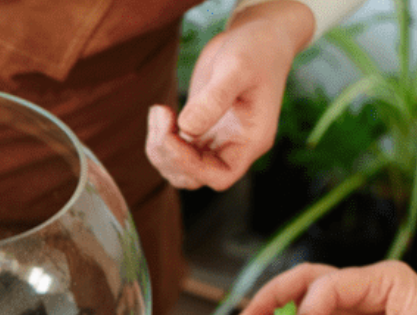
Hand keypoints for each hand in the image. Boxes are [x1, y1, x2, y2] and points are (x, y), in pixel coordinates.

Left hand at [145, 0, 314, 189]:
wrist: (258, 36)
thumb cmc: (256, 50)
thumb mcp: (237, 69)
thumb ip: (214, 100)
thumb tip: (186, 128)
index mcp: (251, 141)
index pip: (220, 176)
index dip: (192, 166)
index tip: (173, 136)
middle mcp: (233, 147)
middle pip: (193, 176)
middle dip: (169, 153)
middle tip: (160, 115)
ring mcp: (215, 140)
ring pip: (179, 168)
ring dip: (159, 147)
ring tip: (158, 111)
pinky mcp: (199, 129)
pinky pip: (174, 151)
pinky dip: (160, 138)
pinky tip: (159, 112)